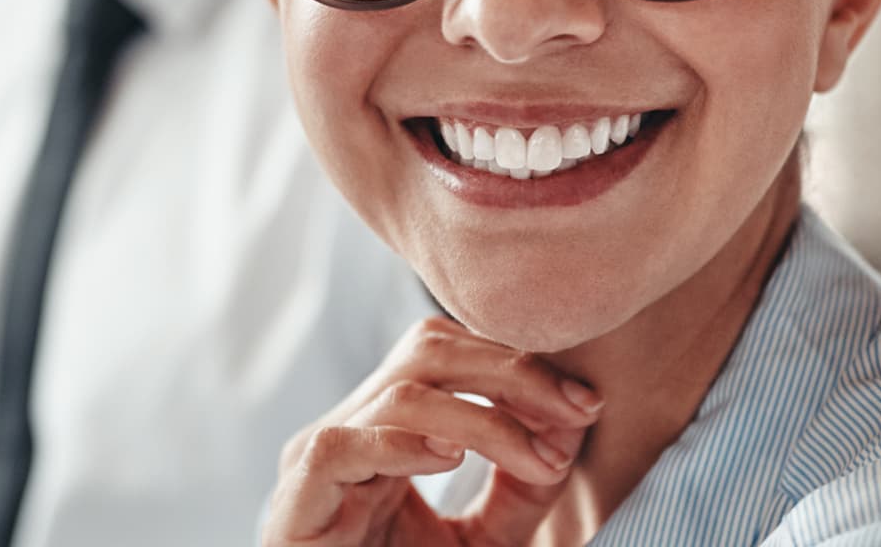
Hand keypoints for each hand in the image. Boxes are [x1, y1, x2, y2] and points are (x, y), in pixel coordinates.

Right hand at [258, 317, 603, 545]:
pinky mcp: (295, 502)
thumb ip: (525, 487)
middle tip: (576, 408)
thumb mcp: (487, 538)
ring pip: (399, 395)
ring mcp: (315, 461)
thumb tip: (573, 421)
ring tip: (537, 460)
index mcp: (386, 427)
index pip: (448, 353)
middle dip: (511, 371)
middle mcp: (350, 429)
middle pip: (426, 351)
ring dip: (484, 419)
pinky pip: (339, 449)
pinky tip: (450, 459)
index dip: (518, 363)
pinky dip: (401, 445)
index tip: (585, 403)